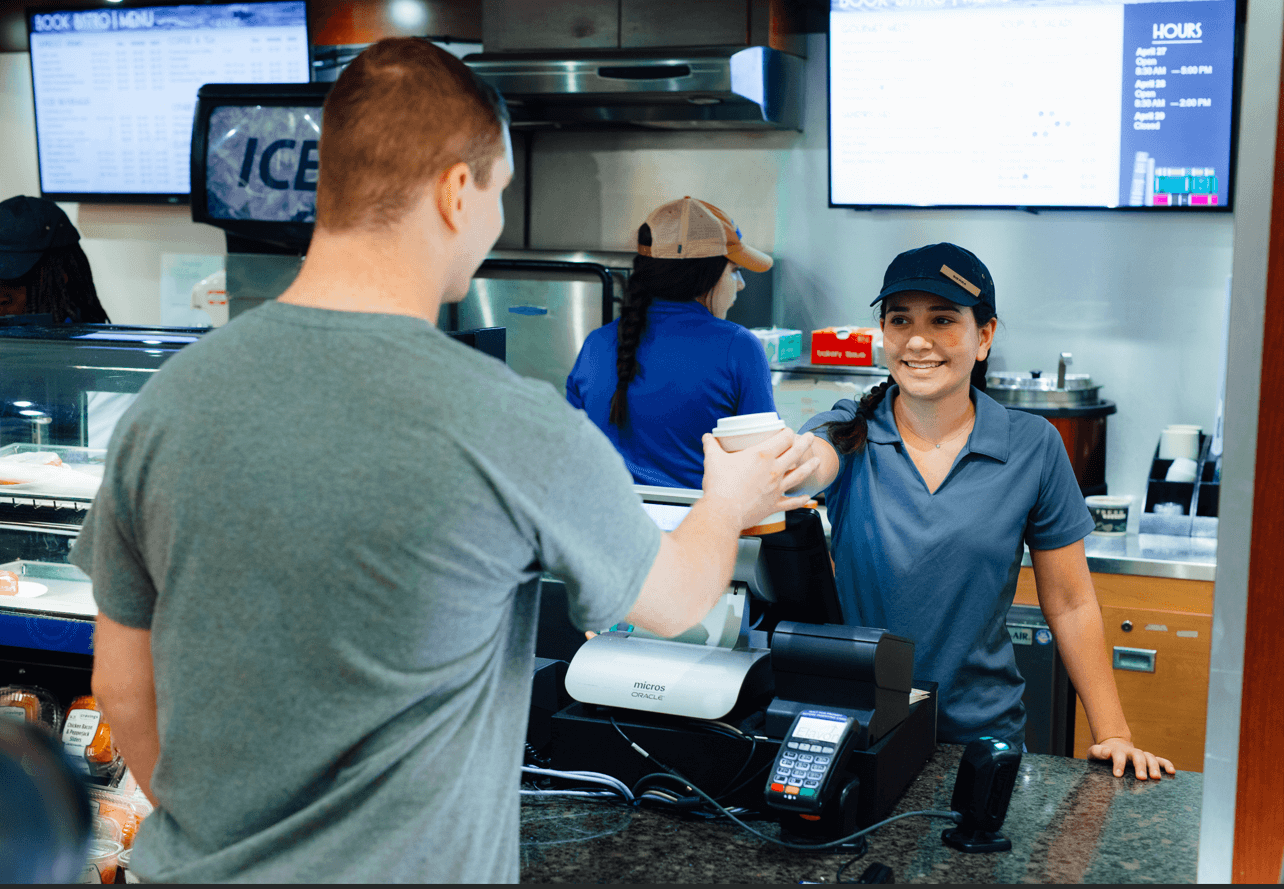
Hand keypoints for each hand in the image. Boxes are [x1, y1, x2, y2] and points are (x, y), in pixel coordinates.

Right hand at [701, 429, 818, 531]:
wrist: (722, 513)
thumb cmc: (719, 487)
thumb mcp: (713, 460)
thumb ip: (711, 446)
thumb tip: (708, 438)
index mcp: (761, 456)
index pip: (782, 438)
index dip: (788, 432)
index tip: (788, 430)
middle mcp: (773, 470)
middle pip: (796, 453)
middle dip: (805, 443)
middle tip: (810, 437)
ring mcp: (776, 488)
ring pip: (799, 475)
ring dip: (810, 467)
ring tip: (818, 461)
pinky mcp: (774, 504)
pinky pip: (791, 502)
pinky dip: (801, 500)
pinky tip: (807, 497)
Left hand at [1088, 737, 1175, 779]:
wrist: (1112, 748)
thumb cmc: (1102, 754)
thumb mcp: (1094, 753)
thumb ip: (1097, 752)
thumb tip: (1107, 753)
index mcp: (1116, 751)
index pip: (1118, 755)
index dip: (1118, 764)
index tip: (1117, 775)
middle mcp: (1130, 752)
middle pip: (1137, 755)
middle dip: (1140, 766)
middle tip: (1141, 778)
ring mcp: (1141, 755)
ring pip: (1149, 757)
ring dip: (1153, 767)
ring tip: (1156, 778)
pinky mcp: (1148, 759)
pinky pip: (1160, 760)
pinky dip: (1166, 764)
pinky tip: (1172, 772)